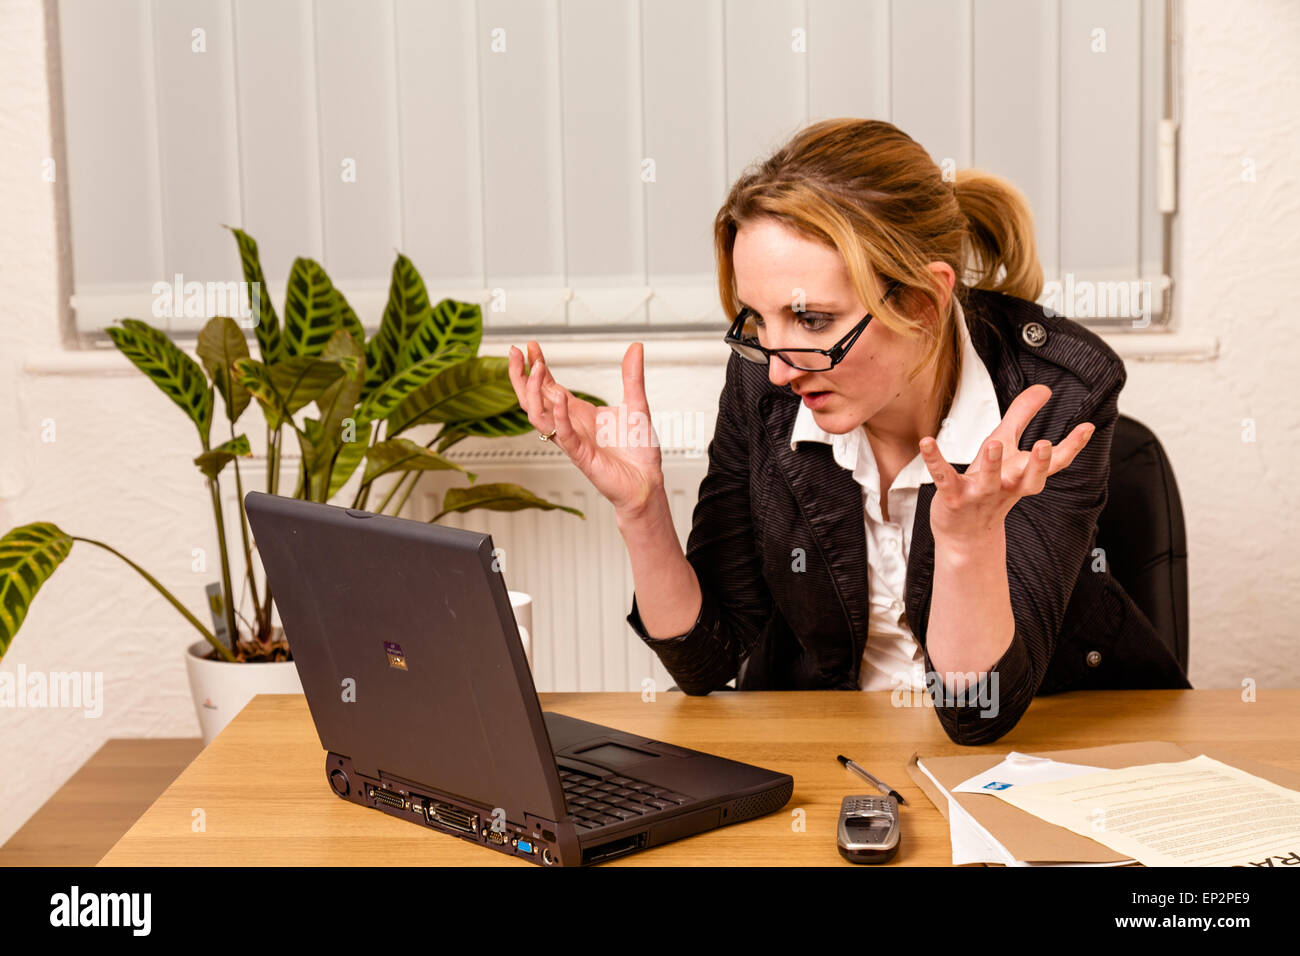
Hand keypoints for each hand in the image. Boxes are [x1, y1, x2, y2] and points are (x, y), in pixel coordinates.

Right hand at [507, 340, 664, 517]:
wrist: (647, 482)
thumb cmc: (638, 450)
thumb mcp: (636, 404)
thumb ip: (632, 376)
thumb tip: (636, 347)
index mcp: (579, 413)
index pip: (548, 386)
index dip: (537, 366)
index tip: (531, 346)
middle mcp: (570, 425)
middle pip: (533, 399)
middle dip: (522, 376)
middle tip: (516, 353)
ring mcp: (572, 440)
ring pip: (539, 417)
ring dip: (535, 394)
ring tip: (536, 371)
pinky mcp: (581, 456)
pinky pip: (564, 435)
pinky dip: (560, 417)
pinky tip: (559, 399)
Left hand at [918, 384, 1096, 542]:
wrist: (965, 532)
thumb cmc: (987, 485)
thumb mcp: (1007, 447)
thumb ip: (1023, 416)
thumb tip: (1044, 388)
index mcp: (1023, 476)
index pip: (1054, 464)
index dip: (1072, 446)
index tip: (1087, 427)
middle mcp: (1006, 487)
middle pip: (1028, 479)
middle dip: (1038, 464)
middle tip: (1046, 445)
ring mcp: (980, 494)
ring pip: (989, 481)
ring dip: (992, 465)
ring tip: (995, 443)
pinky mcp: (953, 497)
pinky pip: (944, 477)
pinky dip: (935, 460)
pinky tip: (927, 443)